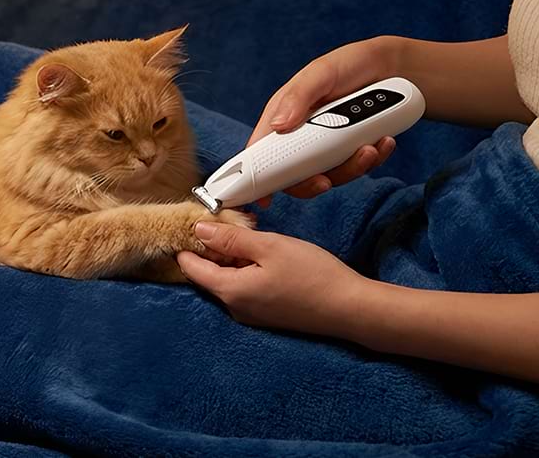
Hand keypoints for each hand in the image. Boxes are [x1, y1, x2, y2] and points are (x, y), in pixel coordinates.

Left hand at [176, 222, 366, 337]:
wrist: (351, 309)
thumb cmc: (313, 276)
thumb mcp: (269, 246)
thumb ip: (230, 238)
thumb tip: (198, 230)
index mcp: (230, 291)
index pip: (190, 268)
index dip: (188, 244)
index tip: (194, 223)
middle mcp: (234, 308)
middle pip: (207, 275)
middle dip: (212, 249)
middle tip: (230, 223)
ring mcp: (250, 315)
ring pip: (227, 281)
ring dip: (231, 258)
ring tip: (252, 235)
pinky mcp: (266, 315)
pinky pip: (244, 289)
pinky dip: (246, 270)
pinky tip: (263, 256)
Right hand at [249, 37, 402, 206]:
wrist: (395, 67)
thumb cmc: (350, 63)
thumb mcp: (321, 73)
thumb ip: (299, 96)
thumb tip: (277, 126)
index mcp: (283, 116)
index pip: (261, 152)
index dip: (256, 177)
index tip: (263, 199)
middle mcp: (301, 135)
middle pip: (295, 174)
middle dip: (313, 181)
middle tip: (326, 180)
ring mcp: (327, 145)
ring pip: (330, 175)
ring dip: (352, 168)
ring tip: (371, 148)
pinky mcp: (351, 150)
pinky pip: (358, 167)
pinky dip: (373, 159)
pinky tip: (384, 141)